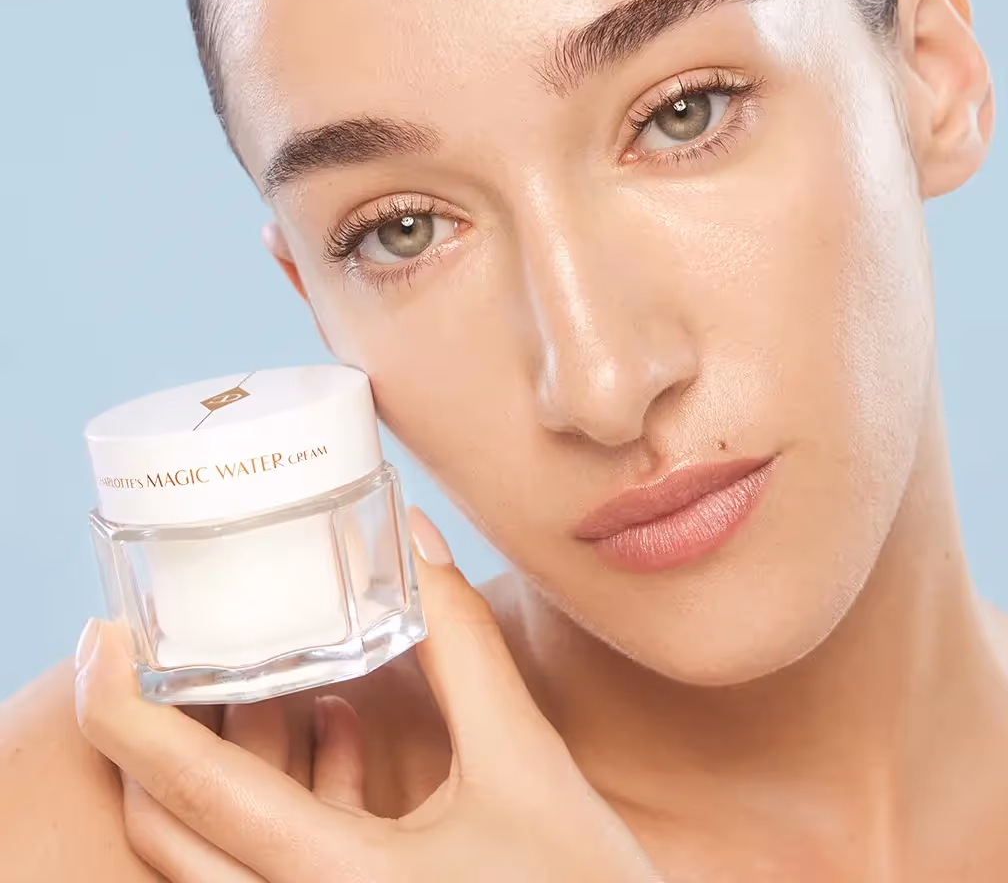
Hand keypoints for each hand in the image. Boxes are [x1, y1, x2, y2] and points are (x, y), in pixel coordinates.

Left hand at [74, 506, 660, 882]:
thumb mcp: (524, 760)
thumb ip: (462, 644)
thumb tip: (413, 540)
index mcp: (336, 881)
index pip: (190, 792)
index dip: (123, 711)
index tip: (102, 637)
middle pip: (170, 828)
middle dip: (156, 728)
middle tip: (170, 642)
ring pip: (211, 849)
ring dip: (223, 756)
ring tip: (265, 669)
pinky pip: (263, 864)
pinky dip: (276, 792)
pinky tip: (331, 727)